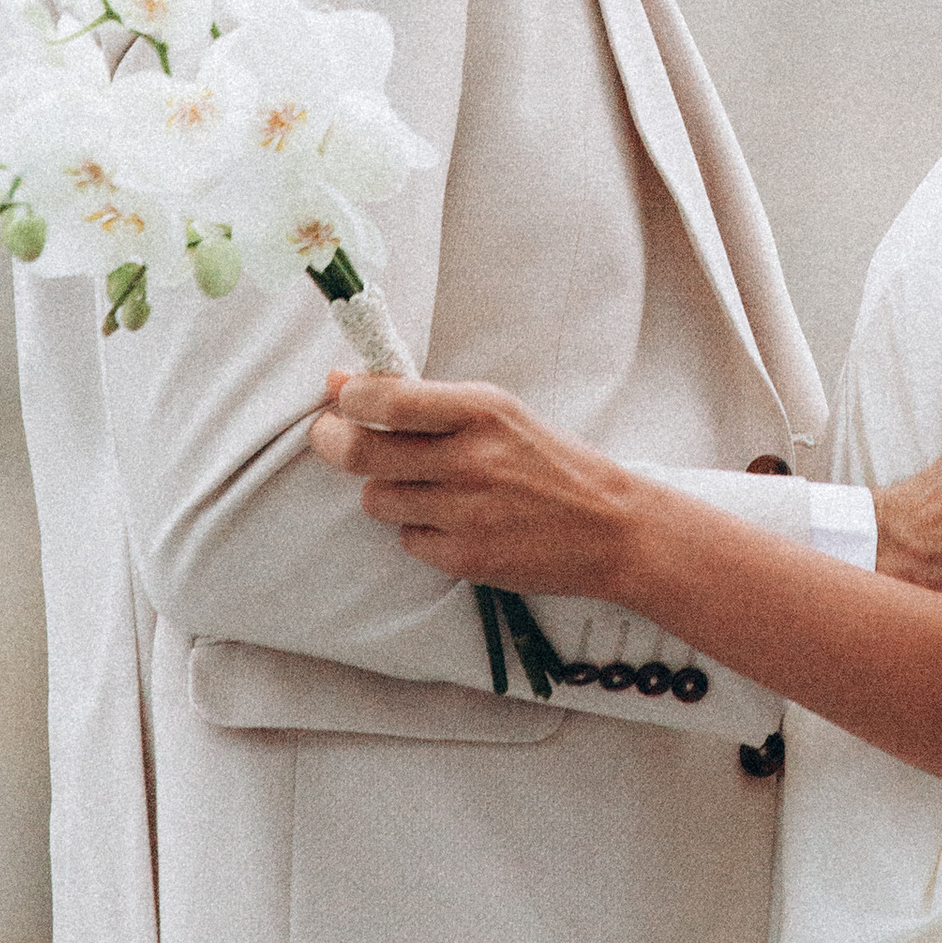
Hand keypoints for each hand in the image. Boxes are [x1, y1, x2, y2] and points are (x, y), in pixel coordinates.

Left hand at [308, 371, 638, 596]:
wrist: (610, 527)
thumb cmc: (549, 462)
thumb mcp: (497, 413)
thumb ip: (422, 400)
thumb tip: (340, 384)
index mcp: (482, 409)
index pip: (387, 399)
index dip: (350, 399)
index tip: (343, 399)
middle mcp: (471, 458)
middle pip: (361, 452)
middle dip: (333, 442)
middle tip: (331, 437)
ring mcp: (467, 512)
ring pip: (377, 499)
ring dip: (386, 491)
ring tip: (420, 486)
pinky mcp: (466, 558)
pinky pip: (407, 540)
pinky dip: (419, 531)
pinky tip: (453, 522)